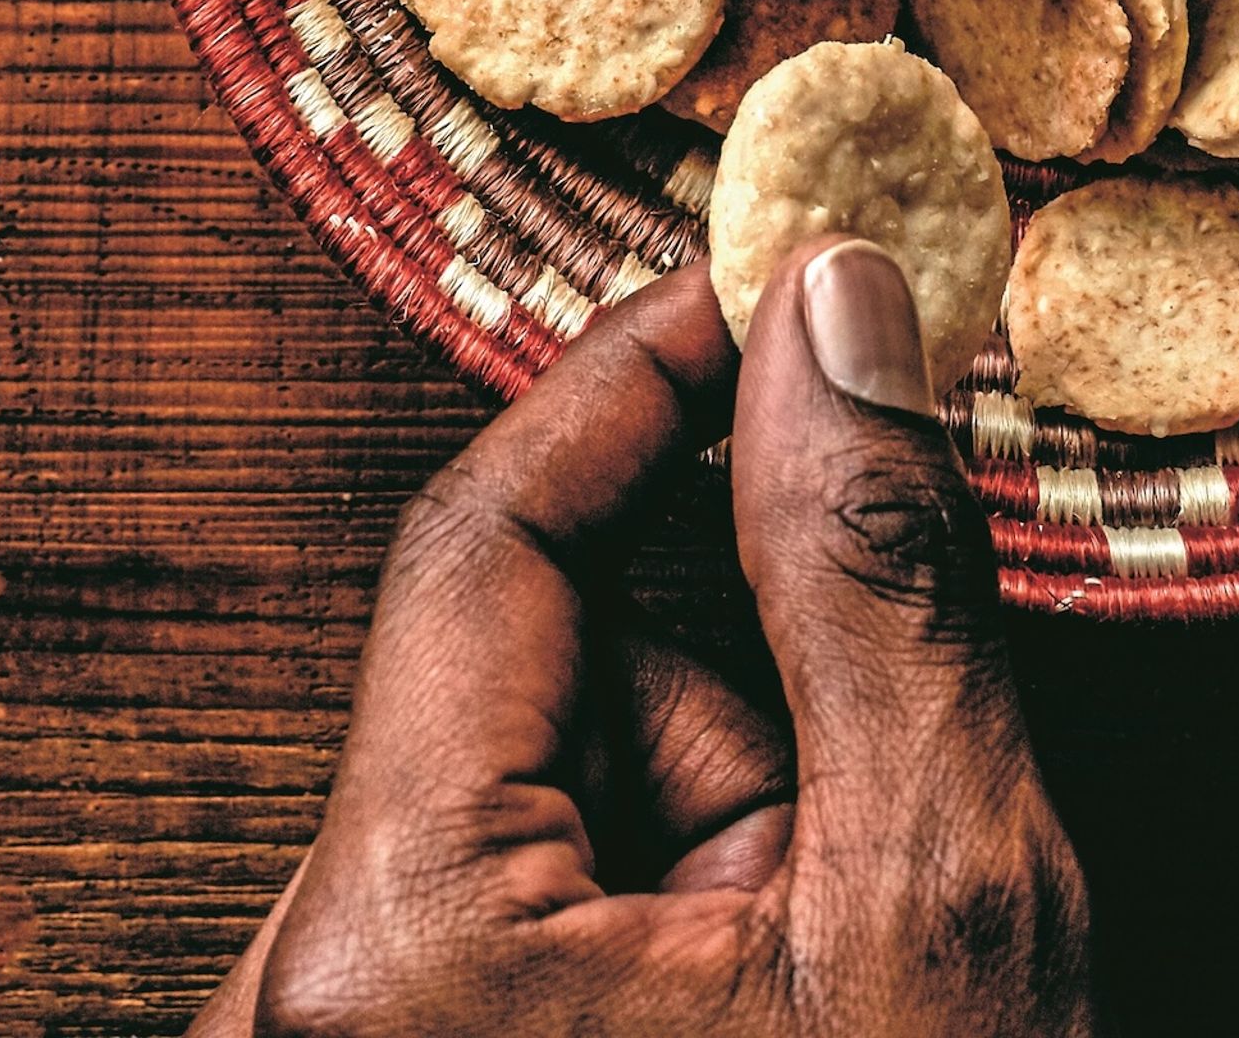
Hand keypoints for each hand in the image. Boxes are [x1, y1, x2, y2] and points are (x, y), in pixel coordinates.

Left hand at [195, 246, 1092, 1037]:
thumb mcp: (935, 900)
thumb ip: (873, 582)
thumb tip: (831, 308)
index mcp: (391, 957)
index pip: (490, 535)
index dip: (648, 377)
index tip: (787, 273)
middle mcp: (303, 1007)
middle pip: (530, 668)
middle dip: (740, 672)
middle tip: (893, 770)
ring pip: (545, 783)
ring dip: (725, 803)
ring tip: (840, 962)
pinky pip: (530, 899)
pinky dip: (681, 894)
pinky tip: (784, 1008)